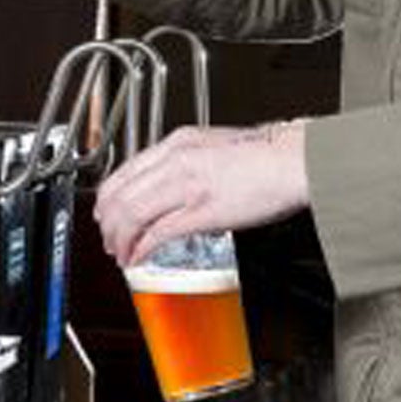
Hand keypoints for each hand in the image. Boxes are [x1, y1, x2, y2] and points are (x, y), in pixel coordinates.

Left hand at [95, 121, 311, 267]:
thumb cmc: (265, 156)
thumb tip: (171, 185)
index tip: (107, 214)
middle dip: (108, 224)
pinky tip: (140, 258)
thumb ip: (187, 162)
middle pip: (120, 195)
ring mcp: (187, 185)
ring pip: (131, 214)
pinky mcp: (201, 211)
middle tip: (110, 239)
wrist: (293, 160)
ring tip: (122, 253)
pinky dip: (140, 249)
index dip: (108, 200)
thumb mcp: (214, 147)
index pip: (124, 172)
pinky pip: (157, 233)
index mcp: (178, 143)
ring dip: (120, 239)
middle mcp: (176, 160)